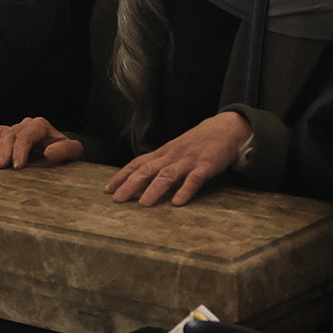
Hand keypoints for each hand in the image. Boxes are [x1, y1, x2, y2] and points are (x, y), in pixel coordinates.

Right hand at [0, 117, 84, 167]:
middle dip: (4, 151)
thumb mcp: (72, 152)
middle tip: (1, 167)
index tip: (17, 167)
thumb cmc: (64, 152)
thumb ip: (65, 150)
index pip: (26, 135)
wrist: (59, 149)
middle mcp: (25, 124)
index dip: (19, 150)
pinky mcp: (5, 134)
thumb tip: (48, 153)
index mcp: (40, 126)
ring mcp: (14, 128)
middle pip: (10, 133)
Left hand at [105, 111, 252, 205]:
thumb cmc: (197, 142)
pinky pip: (194, 179)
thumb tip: (140, 178)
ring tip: (144, 203)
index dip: (122, 176)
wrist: (224, 129)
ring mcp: (188, 161)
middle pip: (147, 170)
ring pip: (168, 175)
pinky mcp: (206, 166)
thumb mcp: (174, 149)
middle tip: (118, 199)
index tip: (108, 188)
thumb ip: (160, 163)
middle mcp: (172, 156)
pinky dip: (185, 190)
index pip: (138, 164)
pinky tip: (178, 202)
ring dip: (155, 189)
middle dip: (131, 184)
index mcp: (163, 153)